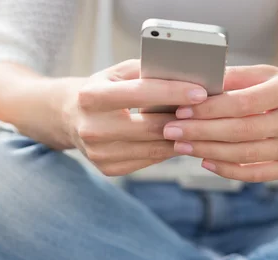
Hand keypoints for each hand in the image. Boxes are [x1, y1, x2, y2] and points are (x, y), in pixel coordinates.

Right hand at [63, 59, 207, 175]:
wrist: (68, 117)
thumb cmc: (101, 89)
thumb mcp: (116, 73)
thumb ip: (146, 72)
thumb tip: (186, 75)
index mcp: (91, 96)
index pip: (140, 93)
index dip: (173, 93)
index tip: (201, 92)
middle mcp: (92, 127)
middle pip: (150, 127)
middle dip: (184, 119)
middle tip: (209, 112)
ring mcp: (98, 153)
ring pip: (153, 148)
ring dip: (181, 137)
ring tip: (200, 125)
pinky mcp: (107, 169)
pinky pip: (148, 160)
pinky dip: (166, 150)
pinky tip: (179, 139)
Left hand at [163, 65, 277, 181]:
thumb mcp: (274, 75)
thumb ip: (239, 78)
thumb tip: (199, 83)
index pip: (242, 103)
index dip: (209, 109)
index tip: (181, 111)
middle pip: (240, 131)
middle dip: (200, 132)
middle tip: (171, 131)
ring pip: (245, 155)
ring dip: (208, 152)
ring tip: (182, 146)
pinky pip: (256, 174)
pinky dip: (228, 170)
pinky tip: (207, 162)